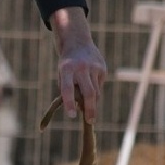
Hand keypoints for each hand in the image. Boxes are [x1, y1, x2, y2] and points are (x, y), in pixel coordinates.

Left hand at [49, 7, 106, 122]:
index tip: (72, 116)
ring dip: (92, 103)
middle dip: (90, 109)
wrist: (77, 43)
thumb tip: (80, 108)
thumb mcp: (62, 75)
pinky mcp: (102, 68)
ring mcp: (94, 67)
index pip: (68, 90)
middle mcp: (81, 68)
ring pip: (96, 92)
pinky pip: (99, 86)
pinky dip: (95, 92)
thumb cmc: (67, 65)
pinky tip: (90, 85)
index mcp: (67, 70)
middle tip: (90, 121)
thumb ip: (68, 90)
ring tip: (87, 108)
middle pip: (89, 93)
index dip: (69, 104)